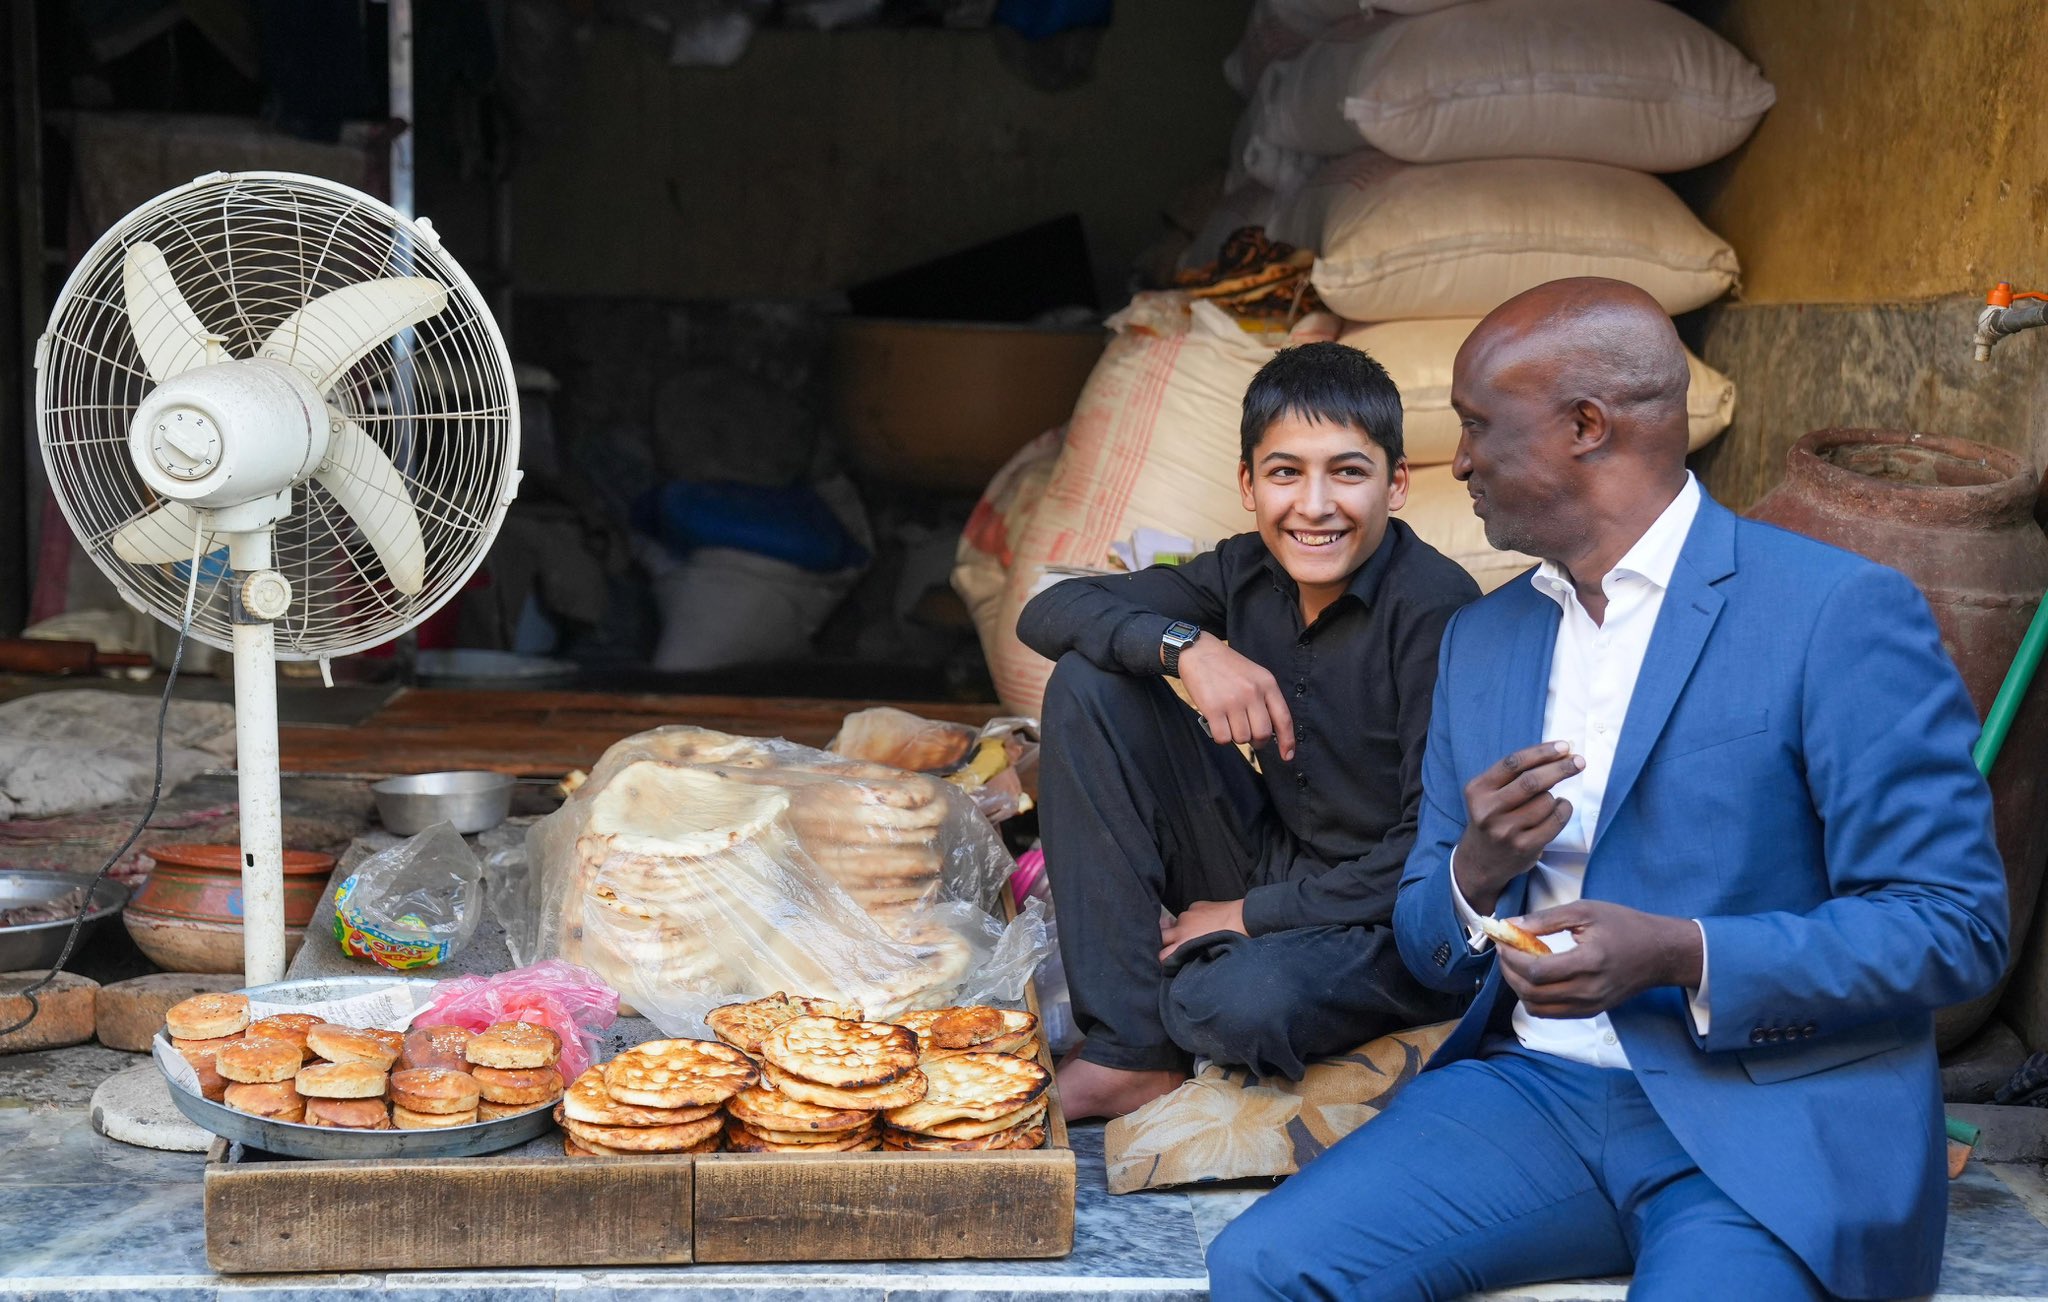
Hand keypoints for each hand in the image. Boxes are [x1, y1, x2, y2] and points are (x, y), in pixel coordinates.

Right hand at [1159, 899, 1247, 960]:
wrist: (1243, 919)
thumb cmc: (1230, 941)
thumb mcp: (1209, 955)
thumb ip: (1194, 956)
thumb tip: (1188, 959)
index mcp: (1184, 944)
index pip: (1162, 955)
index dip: (1166, 959)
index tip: (1172, 961)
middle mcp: (1181, 929)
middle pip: (1162, 937)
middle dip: (1166, 942)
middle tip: (1176, 947)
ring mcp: (1187, 915)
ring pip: (1176, 924)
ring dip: (1181, 929)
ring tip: (1196, 933)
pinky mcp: (1196, 905)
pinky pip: (1189, 913)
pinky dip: (1194, 918)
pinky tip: (1206, 921)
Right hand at [1176, 639, 1296, 759]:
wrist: (1199, 652)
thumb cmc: (1228, 667)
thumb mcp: (1255, 675)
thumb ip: (1266, 699)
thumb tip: (1272, 732)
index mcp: (1267, 684)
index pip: (1284, 719)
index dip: (1287, 741)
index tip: (1287, 756)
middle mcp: (1252, 693)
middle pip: (1262, 734)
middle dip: (1257, 741)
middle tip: (1249, 736)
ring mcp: (1233, 701)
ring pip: (1242, 738)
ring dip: (1236, 736)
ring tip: (1229, 722)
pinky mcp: (1213, 709)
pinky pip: (1223, 738)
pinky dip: (1221, 737)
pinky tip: (1217, 724)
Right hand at [1453, 741, 1583, 913]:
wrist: (1480, 861)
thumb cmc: (1492, 818)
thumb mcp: (1488, 794)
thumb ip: (1514, 775)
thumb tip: (1558, 753)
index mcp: (1478, 790)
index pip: (1513, 763)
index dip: (1541, 752)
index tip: (1563, 746)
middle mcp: (1488, 810)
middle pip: (1532, 782)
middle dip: (1560, 768)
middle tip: (1579, 761)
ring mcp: (1506, 831)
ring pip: (1546, 801)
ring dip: (1556, 796)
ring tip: (1551, 800)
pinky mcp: (1524, 847)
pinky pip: (1555, 821)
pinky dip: (1564, 810)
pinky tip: (1560, 808)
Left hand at [1495, 900, 1704, 1018]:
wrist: (1660, 953)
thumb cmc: (1625, 926)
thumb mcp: (1585, 911)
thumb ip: (1546, 919)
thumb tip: (1512, 925)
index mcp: (1589, 962)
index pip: (1537, 971)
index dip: (1512, 957)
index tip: (1503, 940)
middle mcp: (1589, 990)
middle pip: (1532, 992)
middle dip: (1509, 971)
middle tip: (1504, 950)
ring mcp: (1590, 1005)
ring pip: (1537, 1007)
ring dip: (1518, 987)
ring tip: (1516, 964)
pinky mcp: (1590, 1011)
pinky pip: (1551, 1013)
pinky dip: (1534, 998)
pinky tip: (1534, 977)